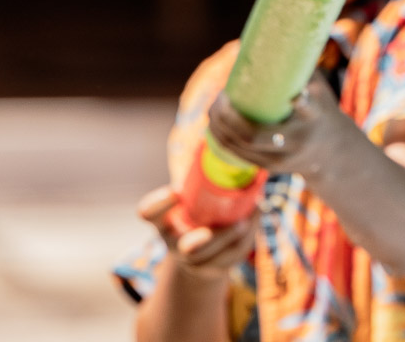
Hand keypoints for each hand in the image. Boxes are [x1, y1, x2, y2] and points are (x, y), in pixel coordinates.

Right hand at [138, 185, 253, 277]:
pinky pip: (234, 256)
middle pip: (187, 249)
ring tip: (253, 211)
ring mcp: (196, 262)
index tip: (177, 190)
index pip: (149, 214)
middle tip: (217, 227)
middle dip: (203, 241)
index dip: (159, 204)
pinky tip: (256, 214)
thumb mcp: (189, 195)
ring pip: (217, 255)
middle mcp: (174, 244)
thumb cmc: (193, 210)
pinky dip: (249, 235)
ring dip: (236, 234)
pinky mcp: (216, 269)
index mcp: (163, 221)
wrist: (198, 253)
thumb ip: (198, 174)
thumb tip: (220, 136)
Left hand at [207, 73, 349, 181]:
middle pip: (258, 135)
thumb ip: (297, 66)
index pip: (309, 110)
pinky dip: (224, 139)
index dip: (301, 101)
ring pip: (244, 147)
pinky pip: (241, 155)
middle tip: (221, 97)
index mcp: (316, 118)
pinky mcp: (271, 168)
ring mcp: (283, 159)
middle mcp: (298, 142)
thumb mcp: (319, 88)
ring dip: (221, 127)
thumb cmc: (321, 109)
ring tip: (213, 107)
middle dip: (232, 118)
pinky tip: (213, 124)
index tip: (293, 93)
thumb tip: (269, 33)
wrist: (334, 153)